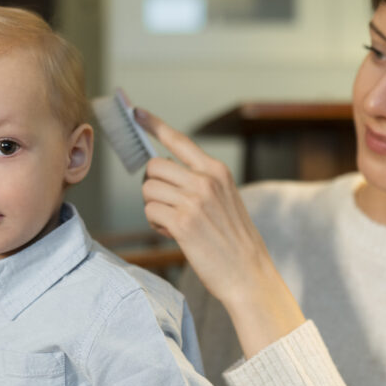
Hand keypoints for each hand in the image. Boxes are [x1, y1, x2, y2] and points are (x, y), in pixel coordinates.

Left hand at [136, 108, 304, 356]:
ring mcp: (195, 201)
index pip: (179, 140)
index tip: (136, 111)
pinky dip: (156, 223)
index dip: (154, 124)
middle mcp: (206, 180)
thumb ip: (199, 180)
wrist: (249, 274)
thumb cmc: (233, 240)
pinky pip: (150, 211)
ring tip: (174, 222)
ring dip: (154, 207)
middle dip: (153, 186)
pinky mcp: (183, 223)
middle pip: (154, 166)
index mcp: (217, 171)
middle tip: (167, 205)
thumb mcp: (224, 199)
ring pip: (148, 189)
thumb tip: (162, 166)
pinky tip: (174, 233)